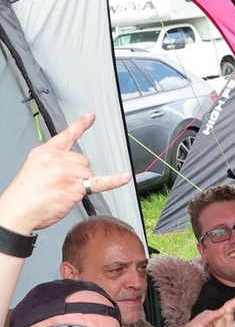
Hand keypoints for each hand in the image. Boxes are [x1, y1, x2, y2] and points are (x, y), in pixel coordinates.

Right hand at [0, 113, 129, 235]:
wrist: (17, 210)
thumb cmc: (25, 194)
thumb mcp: (34, 168)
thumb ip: (52, 162)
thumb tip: (71, 167)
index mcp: (45, 152)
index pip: (66, 135)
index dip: (80, 125)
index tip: (91, 116)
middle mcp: (56, 158)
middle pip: (83, 160)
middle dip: (78, 173)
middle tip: (60, 184)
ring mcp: (66, 172)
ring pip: (89, 173)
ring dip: (81, 184)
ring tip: (62, 191)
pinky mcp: (75, 186)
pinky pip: (99, 182)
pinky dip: (114, 181)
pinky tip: (124, 177)